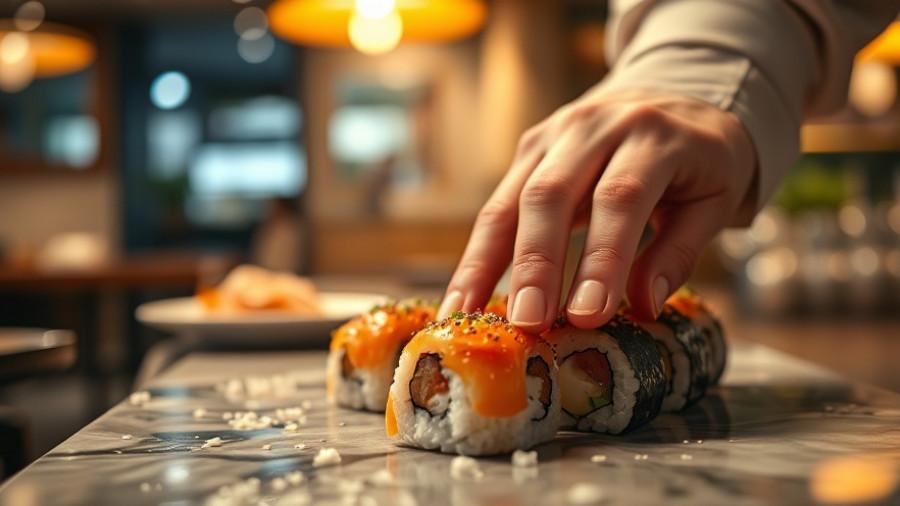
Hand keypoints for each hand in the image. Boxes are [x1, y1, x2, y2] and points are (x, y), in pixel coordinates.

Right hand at [438, 88, 756, 331]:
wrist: (675, 88)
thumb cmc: (699, 158)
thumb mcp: (715, 199)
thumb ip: (680, 251)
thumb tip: (643, 306)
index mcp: (654, 135)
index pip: (621, 198)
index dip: (603, 258)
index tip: (590, 315)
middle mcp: (594, 126)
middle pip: (552, 194)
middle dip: (536, 263)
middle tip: (528, 323)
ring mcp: (553, 134)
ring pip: (511, 199)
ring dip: (486, 261)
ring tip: (470, 315)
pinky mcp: (528, 150)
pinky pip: (497, 205)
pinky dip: (479, 254)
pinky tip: (464, 296)